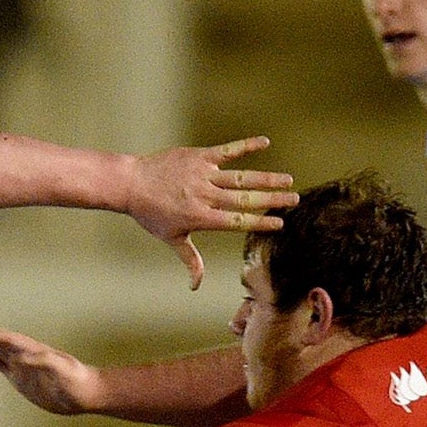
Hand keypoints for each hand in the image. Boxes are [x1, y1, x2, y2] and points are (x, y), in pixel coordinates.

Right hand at [0, 328, 103, 415]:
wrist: (85, 393)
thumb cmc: (76, 380)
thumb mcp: (62, 369)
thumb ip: (43, 361)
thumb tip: (21, 358)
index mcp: (32, 350)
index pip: (6, 339)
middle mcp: (25, 356)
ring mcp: (23, 367)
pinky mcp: (23, 379)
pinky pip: (3, 366)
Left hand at [126, 137, 296, 289]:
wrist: (131, 184)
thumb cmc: (150, 213)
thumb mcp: (171, 238)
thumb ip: (190, 259)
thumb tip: (196, 285)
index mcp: (201, 217)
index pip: (237, 221)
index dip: (260, 222)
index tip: (280, 223)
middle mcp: (205, 195)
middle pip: (245, 199)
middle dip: (272, 199)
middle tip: (295, 199)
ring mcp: (203, 174)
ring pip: (241, 177)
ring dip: (266, 178)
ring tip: (288, 179)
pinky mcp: (199, 156)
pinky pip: (226, 150)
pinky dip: (245, 145)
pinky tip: (265, 142)